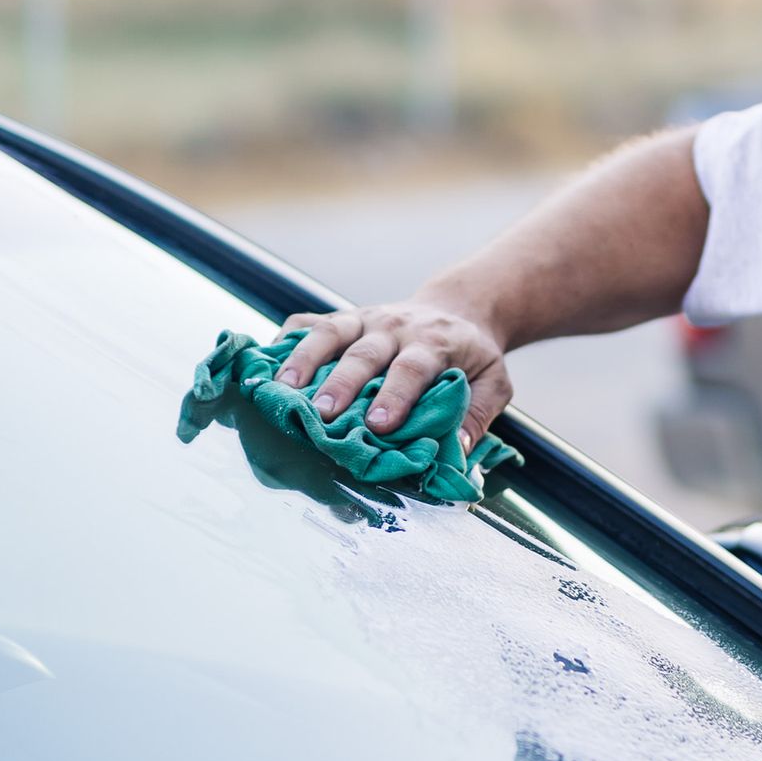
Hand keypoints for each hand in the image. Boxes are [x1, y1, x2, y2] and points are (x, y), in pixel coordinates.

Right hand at [274, 295, 512, 444]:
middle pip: (365, 353)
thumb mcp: (494, 381)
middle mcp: (396, 327)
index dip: (395, 395)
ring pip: (331, 332)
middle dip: (342, 383)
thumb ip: (479, 414)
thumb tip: (458, 452)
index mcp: (434, 344)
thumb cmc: (473, 354)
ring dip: (305, 359)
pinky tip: (267, 362)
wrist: (459, 308)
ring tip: (283, 387)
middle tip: (322, 413)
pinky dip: (288, 340)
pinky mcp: (345, 319)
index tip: (379, 424)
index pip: (412, 368)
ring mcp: (366, 319)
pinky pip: (310, 322)